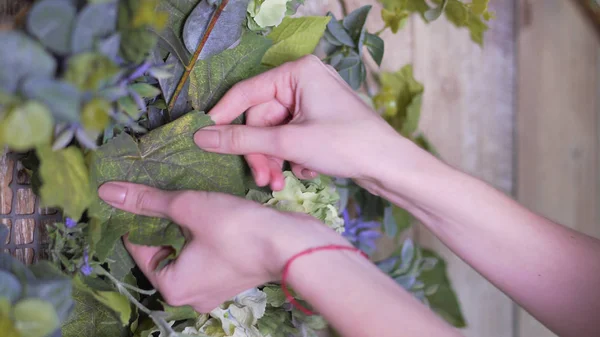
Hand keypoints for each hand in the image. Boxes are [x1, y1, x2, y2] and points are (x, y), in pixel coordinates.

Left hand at [98, 182, 347, 311]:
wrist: (294, 244)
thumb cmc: (240, 231)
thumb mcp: (189, 208)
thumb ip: (148, 200)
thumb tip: (108, 193)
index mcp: (173, 287)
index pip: (140, 246)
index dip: (137, 214)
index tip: (137, 188)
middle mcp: (190, 294)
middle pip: (163, 248)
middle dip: (162, 218)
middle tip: (160, 186)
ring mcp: (214, 286)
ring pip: (186, 248)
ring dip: (184, 222)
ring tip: (183, 193)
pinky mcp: (232, 274)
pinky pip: (206, 251)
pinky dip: (203, 231)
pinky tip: (208, 207)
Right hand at [193, 55, 418, 190]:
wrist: (390, 166)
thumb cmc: (345, 144)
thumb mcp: (289, 142)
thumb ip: (242, 139)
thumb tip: (202, 137)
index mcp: (297, 72)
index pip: (246, 92)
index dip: (223, 117)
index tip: (202, 138)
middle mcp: (303, 81)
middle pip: (260, 119)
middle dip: (260, 152)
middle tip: (263, 179)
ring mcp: (311, 101)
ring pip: (274, 133)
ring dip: (274, 160)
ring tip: (281, 183)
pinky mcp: (318, 120)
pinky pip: (290, 137)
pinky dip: (292, 157)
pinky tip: (307, 171)